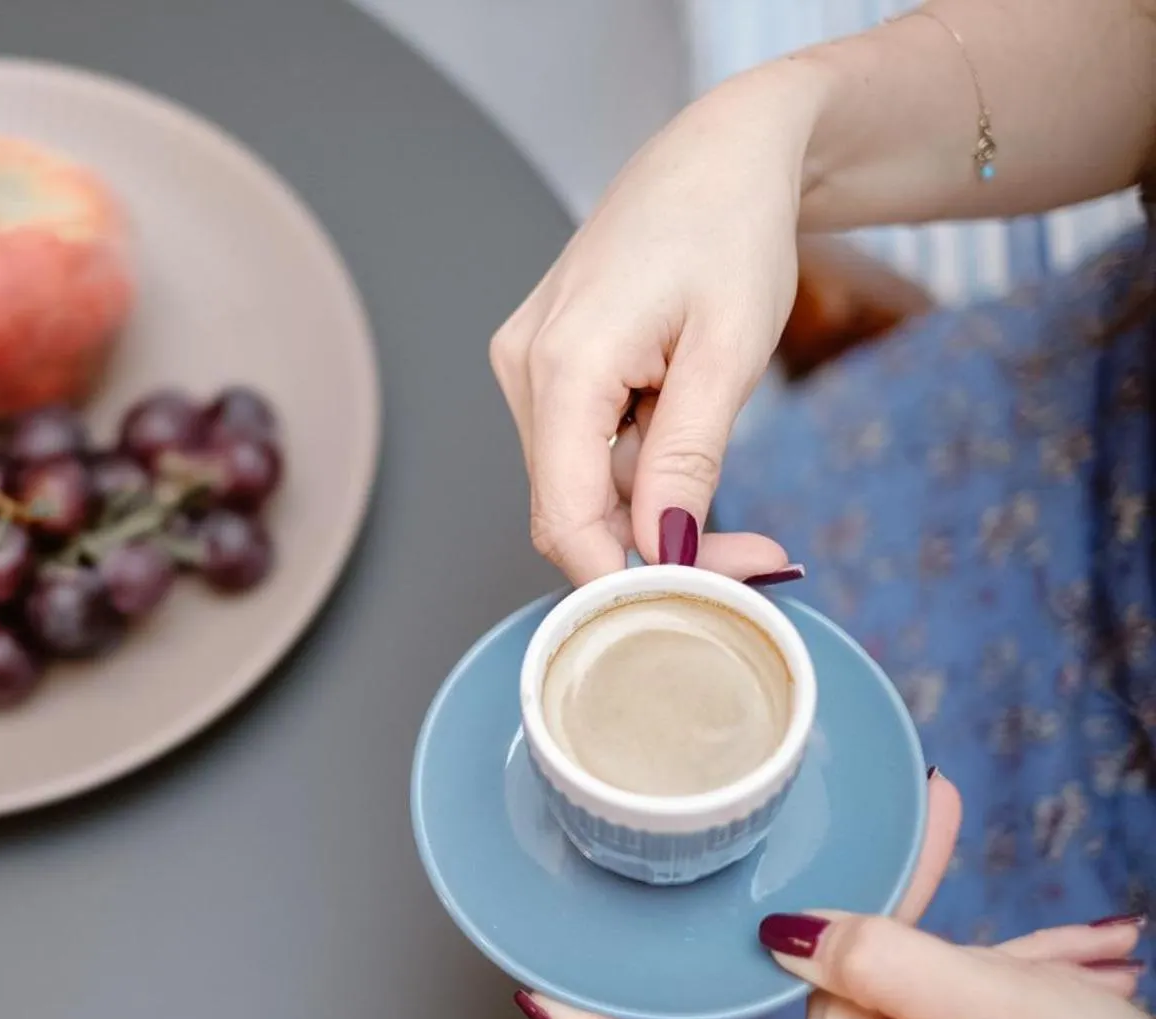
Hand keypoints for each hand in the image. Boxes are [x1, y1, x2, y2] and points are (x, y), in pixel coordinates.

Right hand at [489, 66, 820, 584]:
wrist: (718, 154)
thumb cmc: (730, 229)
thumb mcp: (729, 352)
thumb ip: (686, 459)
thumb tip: (661, 552)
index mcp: (563, 363)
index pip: (565, 520)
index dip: (625, 580)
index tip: (703, 604)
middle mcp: (524, 368)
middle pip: (568, 510)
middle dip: (652, 551)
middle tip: (754, 562)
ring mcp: (526, 365)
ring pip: (576, 486)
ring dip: (648, 513)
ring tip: (736, 500)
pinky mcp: (544, 365)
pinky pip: (580, 450)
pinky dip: (635, 474)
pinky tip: (686, 449)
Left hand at [514, 774, 1154, 1018]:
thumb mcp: (1005, 1010)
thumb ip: (883, 955)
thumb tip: (784, 930)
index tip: (540, 999)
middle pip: (819, 996)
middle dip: (890, 924)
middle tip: (934, 830)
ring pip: (880, 990)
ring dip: (960, 956)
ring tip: (1056, 966)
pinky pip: (919, 1013)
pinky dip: (975, 981)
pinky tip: (1057, 974)